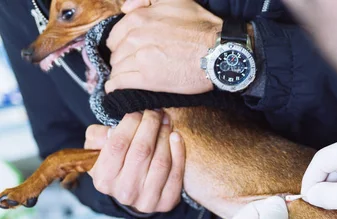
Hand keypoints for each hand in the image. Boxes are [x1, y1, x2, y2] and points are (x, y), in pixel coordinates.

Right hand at [85, 110, 184, 212]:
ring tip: (166, 120)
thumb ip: (97, 137)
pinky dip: (178, 152)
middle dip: (151, 125)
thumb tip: (110, 130)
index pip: (118, 145)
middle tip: (156, 111)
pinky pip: (176, 174)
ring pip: (161, 162)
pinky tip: (176, 137)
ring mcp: (146, 200)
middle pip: (142, 151)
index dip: (130, 123)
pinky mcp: (166, 202)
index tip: (138, 110)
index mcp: (103, 179)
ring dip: (165, 136)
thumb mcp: (98, 151)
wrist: (134, 192)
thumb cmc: (116, 164)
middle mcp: (124, 192)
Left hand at [105, 0, 222, 93]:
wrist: (219, 52)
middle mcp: (135, 37)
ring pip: (117, 68)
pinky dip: (115, 87)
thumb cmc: (201, 26)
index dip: (121, 44)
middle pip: (116, 53)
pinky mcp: (148, 79)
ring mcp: (140, 59)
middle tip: (133, 65)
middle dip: (122, 59)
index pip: (115, 35)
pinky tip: (115, 89)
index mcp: (139, 18)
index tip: (128, 51)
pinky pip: (120, 83)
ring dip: (122, 73)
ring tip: (129, 78)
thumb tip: (125, 9)